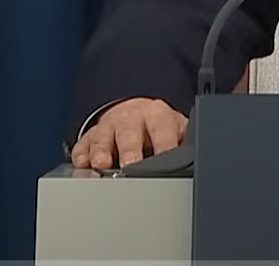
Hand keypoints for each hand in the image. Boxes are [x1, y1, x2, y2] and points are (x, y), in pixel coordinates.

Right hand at [70, 98, 187, 170]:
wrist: (135, 112)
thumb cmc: (158, 128)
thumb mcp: (175, 131)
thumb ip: (182, 145)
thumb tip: (196, 164)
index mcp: (157, 115)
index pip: (162, 130)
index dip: (164, 147)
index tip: (164, 162)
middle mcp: (132, 118)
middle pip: (130, 133)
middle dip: (130, 150)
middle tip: (131, 165)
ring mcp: (109, 126)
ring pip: (103, 137)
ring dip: (102, 152)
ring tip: (102, 165)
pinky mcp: (90, 137)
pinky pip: (83, 146)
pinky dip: (82, 156)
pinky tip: (83, 164)